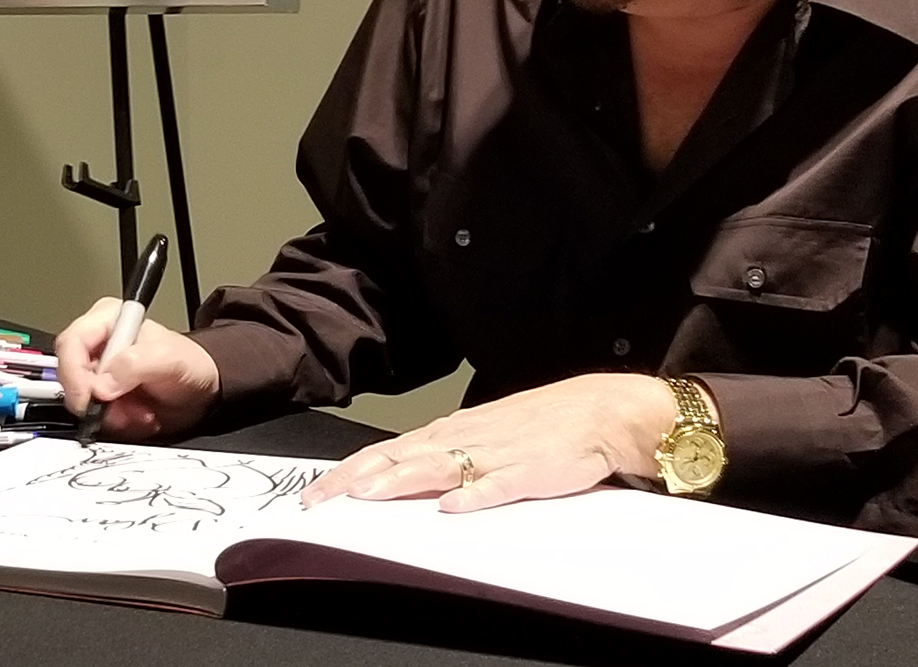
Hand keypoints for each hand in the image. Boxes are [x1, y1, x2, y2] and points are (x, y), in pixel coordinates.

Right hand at [55, 297, 220, 440]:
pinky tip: (139, 418)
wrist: (206, 389)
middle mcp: (99, 345)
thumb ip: (135, 364)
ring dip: (111, 416)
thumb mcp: (169, 358)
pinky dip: (117, 425)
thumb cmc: (192, 362)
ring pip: (82, 402)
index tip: (88, 399)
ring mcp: (100, 374)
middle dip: (97, 400)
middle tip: (123, 409)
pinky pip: (95, 419)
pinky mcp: (104, 399)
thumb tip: (102, 384)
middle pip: (70, 376)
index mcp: (109, 320)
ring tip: (141, 412)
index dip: (74, 373)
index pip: (71, 343)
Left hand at [301, 373, 679, 512]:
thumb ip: (445, 453)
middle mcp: (468, 438)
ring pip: (441, 467)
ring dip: (402, 482)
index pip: (390, 452)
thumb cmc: (543, 424)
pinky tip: (453, 508)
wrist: (604, 410)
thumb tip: (398, 473)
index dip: (350, 472)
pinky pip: (502, 485)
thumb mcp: (485, 433)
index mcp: (455, 431)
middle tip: (318, 502)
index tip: (314, 493)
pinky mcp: (534, 470)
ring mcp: (500, 452)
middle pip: (402, 459)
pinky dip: (477, 495)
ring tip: (367, 497)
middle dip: (358, 480)